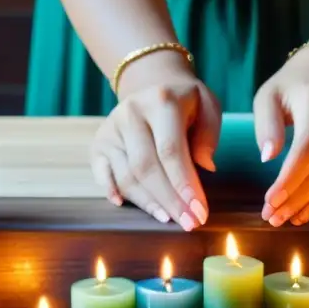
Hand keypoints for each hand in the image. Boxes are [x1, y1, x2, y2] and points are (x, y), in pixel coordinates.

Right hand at [90, 57, 220, 230]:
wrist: (154, 84)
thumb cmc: (186, 103)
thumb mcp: (208, 106)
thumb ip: (209, 135)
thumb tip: (204, 167)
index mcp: (161, 101)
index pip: (171, 151)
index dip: (184, 184)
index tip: (199, 211)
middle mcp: (130, 113)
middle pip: (147, 167)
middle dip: (170, 200)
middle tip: (188, 223)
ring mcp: (111, 129)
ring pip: (127, 175)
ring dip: (149, 203)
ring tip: (169, 219)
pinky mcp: (99, 143)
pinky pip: (103, 174)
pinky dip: (111, 191)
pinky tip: (124, 205)